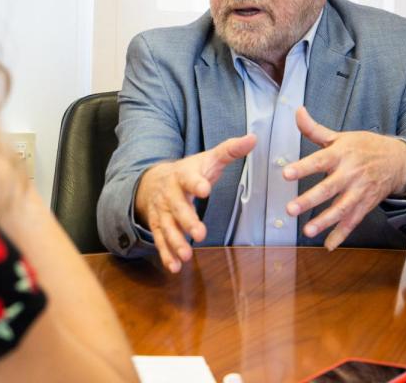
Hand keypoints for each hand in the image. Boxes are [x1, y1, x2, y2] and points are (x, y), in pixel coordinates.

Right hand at [135, 134, 255, 272]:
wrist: (152, 181)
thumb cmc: (188, 172)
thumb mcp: (208, 159)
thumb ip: (229, 150)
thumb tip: (253, 138)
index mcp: (182, 175)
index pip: (188, 178)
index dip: (196, 183)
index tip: (205, 189)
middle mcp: (169, 194)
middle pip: (177, 208)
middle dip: (187, 221)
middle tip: (200, 234)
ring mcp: (162, 212)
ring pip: (167, 227)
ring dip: (175, 242)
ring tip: (187, 255)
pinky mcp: (158, 225)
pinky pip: (160, 240)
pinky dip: (166, 254)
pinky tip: (175, 267)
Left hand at [283, 106, 405, 250]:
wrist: (398, 160)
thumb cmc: (364, 147)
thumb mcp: (340, 137)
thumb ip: (314, 129)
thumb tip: (296, 111)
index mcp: (341, 155)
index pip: (319, 161)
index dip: (303, 168)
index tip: (286, 174)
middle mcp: (350, 175)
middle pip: (328, 189)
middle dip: (309, 200)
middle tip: (290, 209)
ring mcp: (359, 192)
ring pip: (341, 209)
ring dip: (325, 222)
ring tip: (307, 231)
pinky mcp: (365, 206)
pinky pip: (352, 222)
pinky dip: (341, 235)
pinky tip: (327, 245)